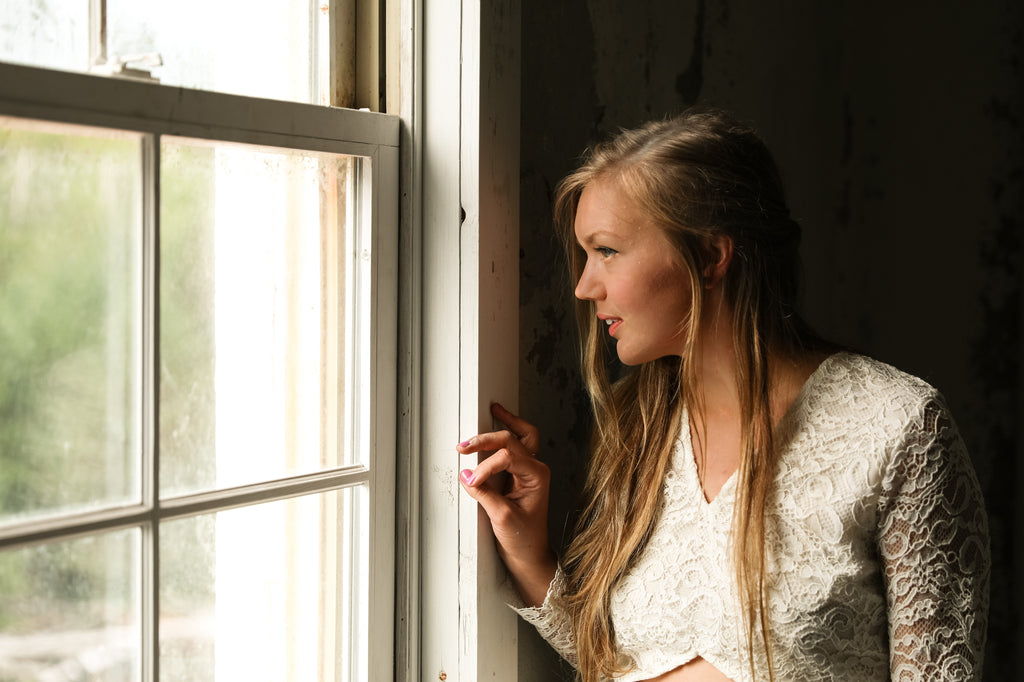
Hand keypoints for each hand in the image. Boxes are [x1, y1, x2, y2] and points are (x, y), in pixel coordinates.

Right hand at [457, 403, 556, 605]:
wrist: (530, 555)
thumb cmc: (524, 539)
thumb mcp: (502, 518)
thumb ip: (484, 494)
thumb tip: (467, 476)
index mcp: (536, 477)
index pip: (508, 457)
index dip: (486, 466)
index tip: (471, 480)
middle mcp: (535, 469)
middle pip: (513, 439)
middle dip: (487, 439)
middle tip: (465, 444)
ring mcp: (529, 471)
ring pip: (522, 436)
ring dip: (506, 424)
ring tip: (493, 410)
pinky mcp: (520, 476)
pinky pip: (515, 448)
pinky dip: (504, 436)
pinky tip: (495, 428)